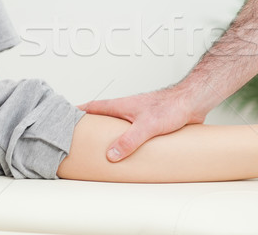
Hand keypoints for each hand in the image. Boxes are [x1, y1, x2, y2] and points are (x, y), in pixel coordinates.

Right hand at [79, 87, 207, 161]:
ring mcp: (139, 115)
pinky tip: (131, 152)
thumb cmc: (172, 105)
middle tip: (80, 138)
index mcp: (121, 106)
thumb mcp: (146, 126)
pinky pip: (134, 133)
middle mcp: (128, 109)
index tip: (64, 116)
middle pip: (104, 117)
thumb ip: (128, 141)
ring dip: (111, 135)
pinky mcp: (151, 123)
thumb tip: (111, 155)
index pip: (93, 107)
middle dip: (92, 126)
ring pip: (119, 125)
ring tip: (102, 149)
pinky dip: (128, 140)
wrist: (193, 101)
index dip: (78, 112)